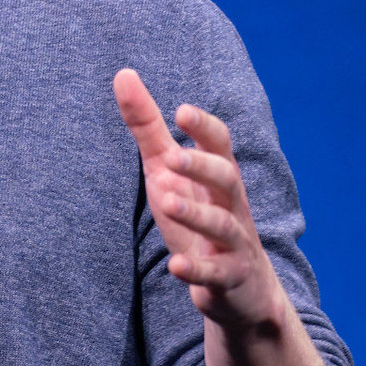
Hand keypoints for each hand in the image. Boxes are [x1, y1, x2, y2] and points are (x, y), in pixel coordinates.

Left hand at [113, 69, 287, 332]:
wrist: (242, 291)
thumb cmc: (198, 218)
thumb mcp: (168, 173)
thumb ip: (148, 128)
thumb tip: (123, 74)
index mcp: (218, 177)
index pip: (221, 145)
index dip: (204, 127)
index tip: (180, 111)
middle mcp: (232, 206)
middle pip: (228, 179)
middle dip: (202, 166)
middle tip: (171, 158)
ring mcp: (234, 244)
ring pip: (223, 226)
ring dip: (197, 214)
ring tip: (167, 201)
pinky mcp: (228, 280)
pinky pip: (216, 275)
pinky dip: (197, 272)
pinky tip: (176, 268)